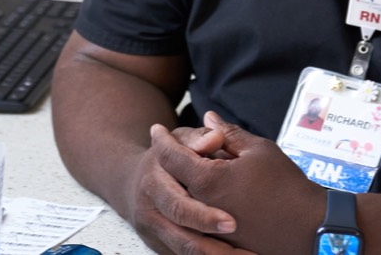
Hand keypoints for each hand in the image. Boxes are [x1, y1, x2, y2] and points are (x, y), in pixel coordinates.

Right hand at [125, 124, 254, 254]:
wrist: (134, 181)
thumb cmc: (167, 159)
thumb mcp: (181, 139)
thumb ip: (201, 139)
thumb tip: (217, 137)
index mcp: (154, 181)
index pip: (179, 204)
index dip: (205, 216)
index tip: (233, 224)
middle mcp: (149, 208)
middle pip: (182, 237)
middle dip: (215, 248)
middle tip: (247, 252)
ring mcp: (152, 230)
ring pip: (183, 252)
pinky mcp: (158, 244)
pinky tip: (232, 254)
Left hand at [152, 111, 324, 253]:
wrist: (309, 227)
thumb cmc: (286, 185)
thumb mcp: (259, 150)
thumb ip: (228, 134)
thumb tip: (208, 119)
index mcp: (208, 181)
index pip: (172, 157)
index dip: (162, 140)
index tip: (156, 129)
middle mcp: (201, 207)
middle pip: (171, 181)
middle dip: (166, 161)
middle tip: (164, 146)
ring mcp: (208, 229)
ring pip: (181, 204)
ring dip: (178, 185)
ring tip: (181, 170)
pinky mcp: (220, 242)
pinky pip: (195, 223)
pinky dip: (192, 207)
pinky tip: (199, 196)